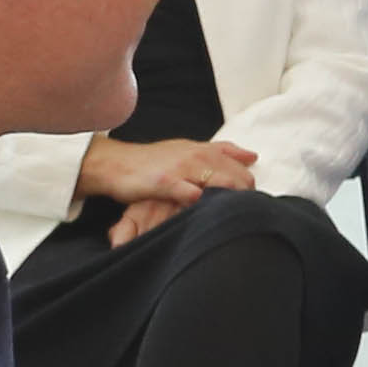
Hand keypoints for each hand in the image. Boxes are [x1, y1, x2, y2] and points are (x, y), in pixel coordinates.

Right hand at [79, 135, 258, 207]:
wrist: (114, 164)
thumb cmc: (153, 160)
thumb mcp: (189, 149)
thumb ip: (222, 152)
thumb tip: (253, 156)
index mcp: (204, 150)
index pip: (240, 168)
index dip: (247, 187)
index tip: (246, 202)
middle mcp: (197, 156)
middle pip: (238, 178)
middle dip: (244, 198)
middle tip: (240, 215)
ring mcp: (182, 169)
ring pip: (221, 184)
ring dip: (229, 201)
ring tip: (229, 216)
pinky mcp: (166, 182)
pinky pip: (192, 194)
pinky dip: (202, 205)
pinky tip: (204, 215)